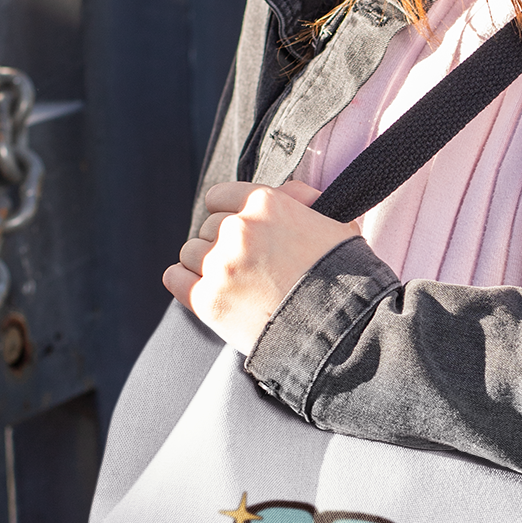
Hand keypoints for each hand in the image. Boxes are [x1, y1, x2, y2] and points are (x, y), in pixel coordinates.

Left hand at [163, 180, 360, 354]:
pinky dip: (185, 282)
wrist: (340, 331)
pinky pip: (175, 278)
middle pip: (206, 227)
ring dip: (206, 265)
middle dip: (223, 244)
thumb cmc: (346, 279)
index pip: (219, 196)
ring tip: (234, 283)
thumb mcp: (336, 226)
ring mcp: (220, 266)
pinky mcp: (207, 301)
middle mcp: (237, 229)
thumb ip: (305, 200)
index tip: (240, 232)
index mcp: (265, 203)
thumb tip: (288, 191)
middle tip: (247, 266)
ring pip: (190, 252)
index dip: (229, 214)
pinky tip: (206, 289)